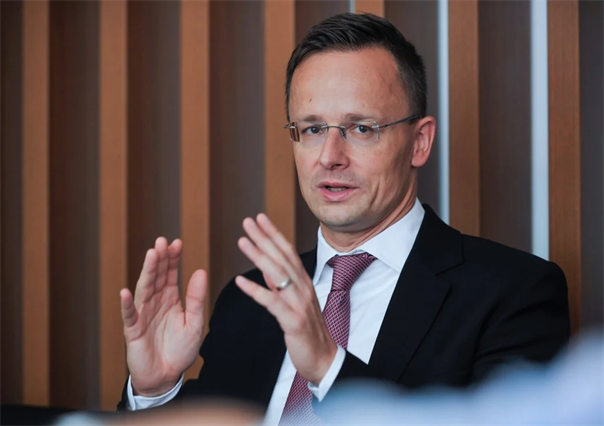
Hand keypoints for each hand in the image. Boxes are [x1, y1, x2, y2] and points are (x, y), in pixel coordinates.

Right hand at [120, 237, 207, 396]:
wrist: (166, 377)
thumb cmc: (179, 350)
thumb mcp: (194, 323)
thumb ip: (196, 299)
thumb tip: (200, 271)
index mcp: (170, 299)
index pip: (170, 274)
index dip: (173, 258)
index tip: (177, 242)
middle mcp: (155, 303)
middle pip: (156, 277)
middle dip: (159, 259)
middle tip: (162, 241)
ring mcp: (143, 315)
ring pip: (144, 289)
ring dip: (147, 272)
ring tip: (151, 255)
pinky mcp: (133, 331)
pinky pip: (130, 315)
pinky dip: (127, 304)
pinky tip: (125, 292)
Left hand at [235, 214, 336, 384]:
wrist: (323, 359)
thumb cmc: (308, 331)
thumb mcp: (294, 303)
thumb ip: (281, 286)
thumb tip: (267, 270)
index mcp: (302, 283)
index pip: (287, 252)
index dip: (273, 233)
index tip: (260, 218)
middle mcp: (302, 288)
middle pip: (281, 257)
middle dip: (264, 237)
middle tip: (248, 221)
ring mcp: (299, 304)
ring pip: (277, 275)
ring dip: (259, 256)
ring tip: (242, 241)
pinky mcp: (293, 321)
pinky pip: (272, 303)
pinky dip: (256, 290)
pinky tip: (240, 281)